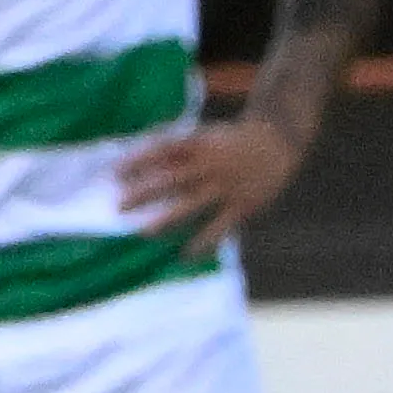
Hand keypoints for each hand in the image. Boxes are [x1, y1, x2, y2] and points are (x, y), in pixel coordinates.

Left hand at [119, 109, 311, 254]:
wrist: (280, 140)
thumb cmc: (230, 141)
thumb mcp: (203, 136)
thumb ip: (172, 149)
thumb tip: (132, 161)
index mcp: (198, 145)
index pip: (162, 151)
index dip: (137, 161)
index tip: (112, 174)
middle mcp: (210, 165)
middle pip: (173, 179)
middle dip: (145, 193)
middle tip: (118, 206)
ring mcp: (227, 186)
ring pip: (193, 205)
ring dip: (167, 220)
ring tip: (144, 233)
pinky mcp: (243, 205)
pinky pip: (220, 227)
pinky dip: (204, 242)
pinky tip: (186, 256)